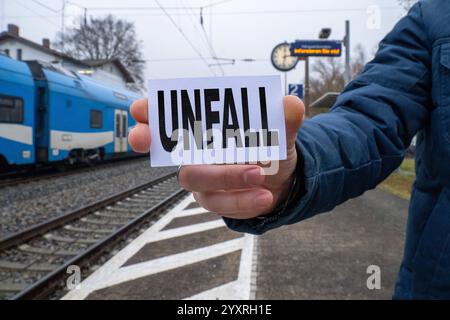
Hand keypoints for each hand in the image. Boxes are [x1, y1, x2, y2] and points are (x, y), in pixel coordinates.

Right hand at [128, 96, 304, 218]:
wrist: (284, 181)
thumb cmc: (272, 149)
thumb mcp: (282, 133)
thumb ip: (284, 120)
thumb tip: (291, 105)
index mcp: (208, 127)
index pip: (171, 116)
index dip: (151, 111)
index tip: (140, 109)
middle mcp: (198, 152)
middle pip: (168, 149)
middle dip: (155, 142)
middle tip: (145, 139)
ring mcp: (203, 178)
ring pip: (196, 178)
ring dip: (224, 176)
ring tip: (258, 175)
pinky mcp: (214, 200)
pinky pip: (219, 202)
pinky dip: (241, 199)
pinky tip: (264, 196)